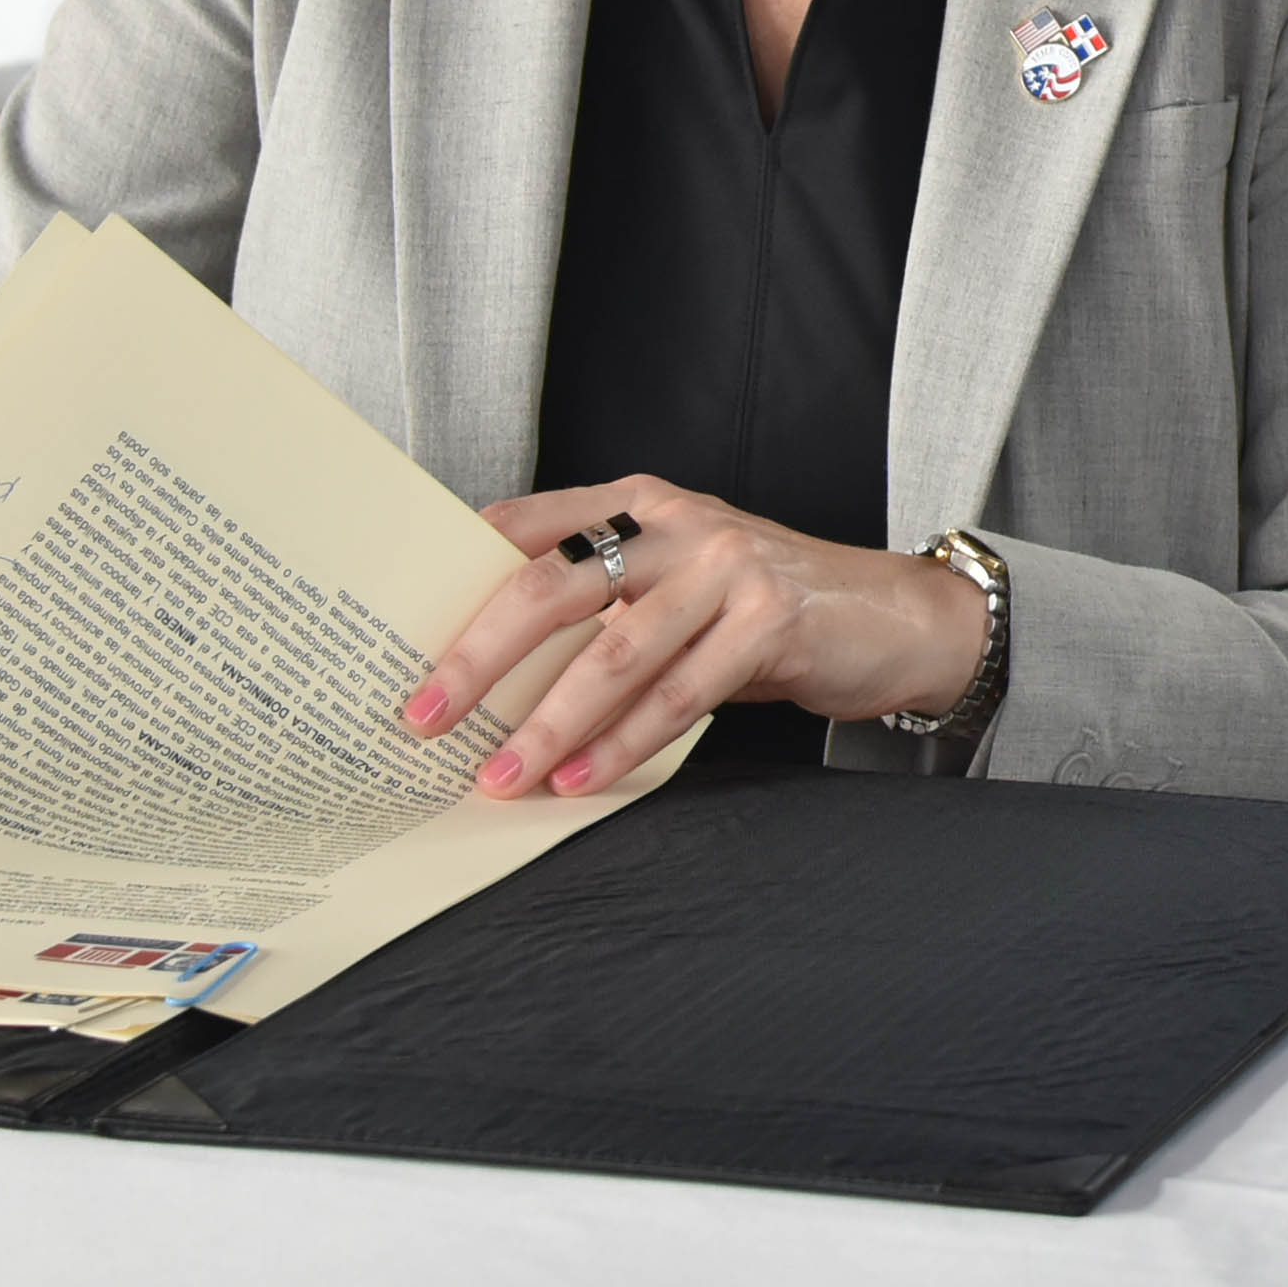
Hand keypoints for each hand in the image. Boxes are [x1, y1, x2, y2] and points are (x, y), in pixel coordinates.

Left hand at [411, 479, 993, 797]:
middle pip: (551, 583)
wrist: (892, 617)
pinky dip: (622, 744)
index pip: (522, 526)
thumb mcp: (673, 589)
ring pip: (613, 650)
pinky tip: (581, 781)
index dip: (453, 576)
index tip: (395, 639)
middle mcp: (676, 521)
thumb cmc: (762, 611)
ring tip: (499, 777)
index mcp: (635, 505)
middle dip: (477, 657)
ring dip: (546, 724)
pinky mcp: (771, 618)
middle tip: (424, 717)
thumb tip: (483, 678)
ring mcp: (728, 565)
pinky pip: (680, 693)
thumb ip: (599, 609)